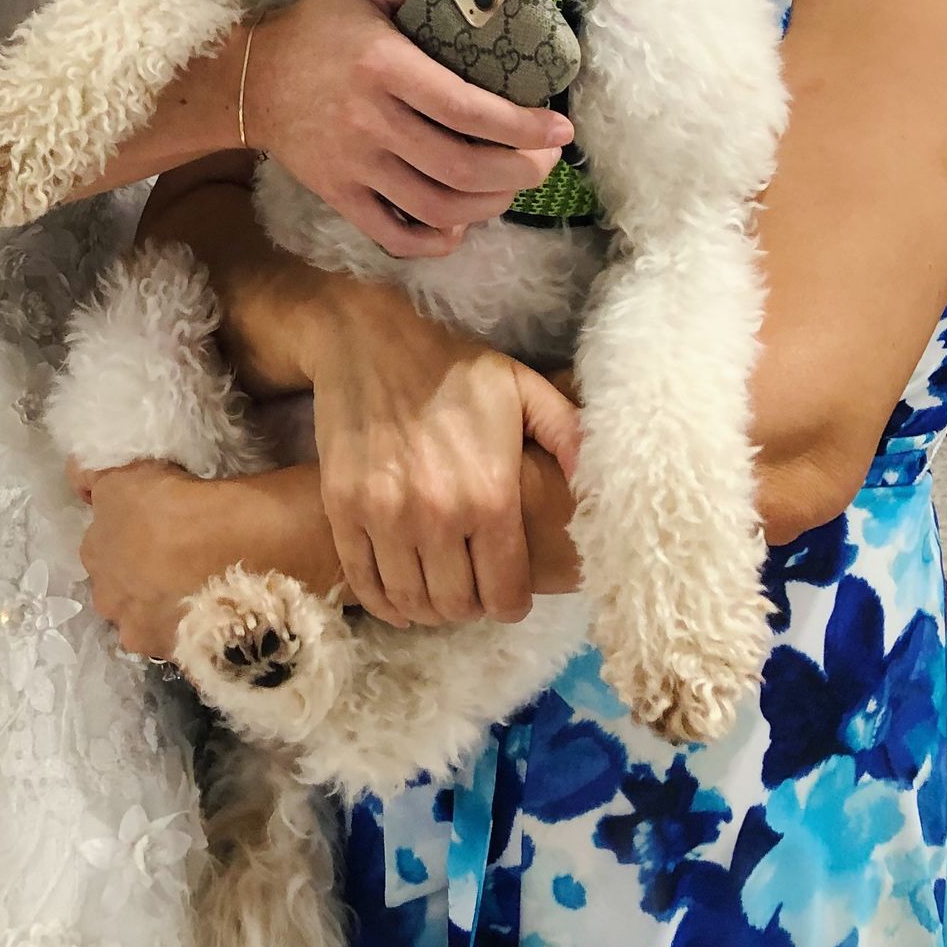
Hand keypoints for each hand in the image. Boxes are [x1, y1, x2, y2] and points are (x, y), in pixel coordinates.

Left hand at [69, 459, 216, 660]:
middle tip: (170, 561)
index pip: (99, 547)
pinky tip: (203, 610)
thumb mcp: (121, 474)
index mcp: (92, 553)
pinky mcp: (168, 651)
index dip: (125, 537)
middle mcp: (105, 597)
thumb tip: (77, 482)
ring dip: (158, 607)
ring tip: (191, 589)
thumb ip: (92, 481)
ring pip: (143, 618)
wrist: (220, 544)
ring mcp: (136, 630)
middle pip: (118, 588)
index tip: (150, 529)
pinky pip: (174, 638)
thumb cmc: (170, 502)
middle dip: (136, 578)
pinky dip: (185, 627)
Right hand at [245, 0, 572, 257]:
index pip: (468, 109)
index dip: (523, 126)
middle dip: (521, 170)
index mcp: (385, 67)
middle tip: (546, 158)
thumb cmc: (315, 28)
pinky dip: (435, 241)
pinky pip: (394, 235)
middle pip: (463, 167)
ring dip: (490, 205)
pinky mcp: (339, 195)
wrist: (248, 79)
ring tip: (513, 185)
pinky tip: (460, 225)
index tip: (559, 128)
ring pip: (438, 206)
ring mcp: (355, 165)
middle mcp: (372, 121)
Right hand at [305, 288, 580, 628]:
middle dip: (470, 606)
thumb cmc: (454, 367)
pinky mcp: (344, 509)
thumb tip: (602, 491)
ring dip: (429, 607)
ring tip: (437, 589)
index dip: (511, 603)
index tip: (506, 591)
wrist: (369, 339)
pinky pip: (365, 582)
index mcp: (491, 494)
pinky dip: (384, 601)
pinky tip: (398, 592)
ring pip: (413, 601)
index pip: (506, 594)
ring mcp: (385, 514)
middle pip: (458, 605)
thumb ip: (569, 439)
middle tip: (471, 588)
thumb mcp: (526, 389)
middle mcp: (438, 514)